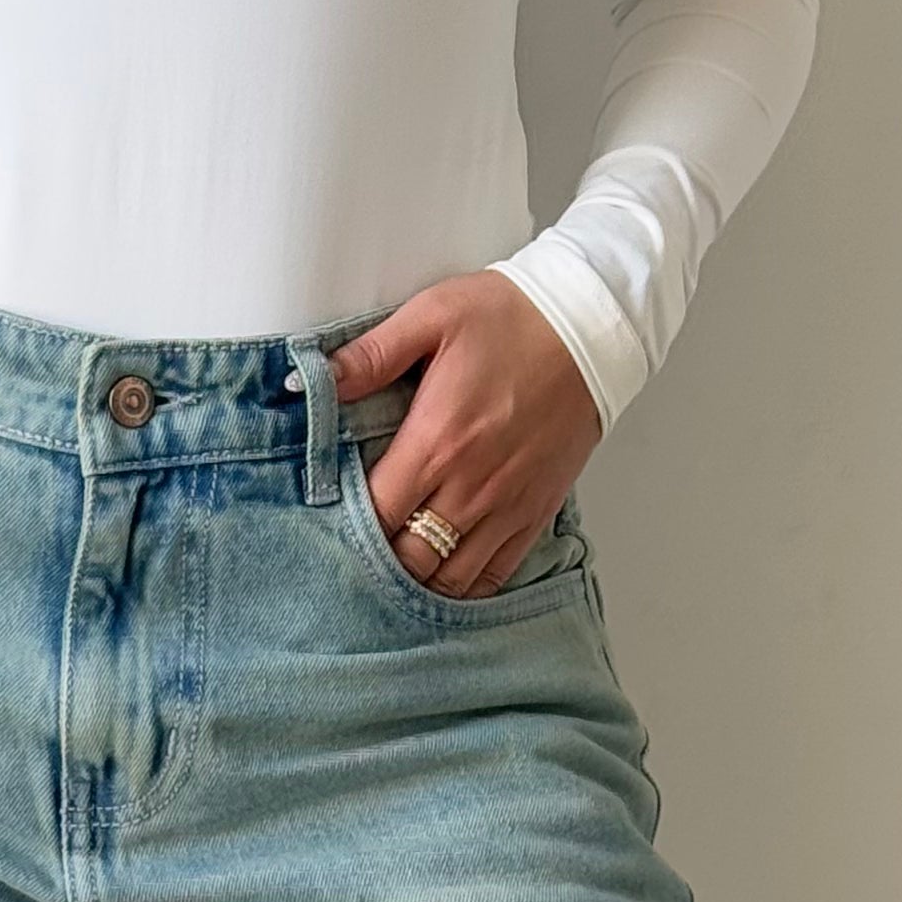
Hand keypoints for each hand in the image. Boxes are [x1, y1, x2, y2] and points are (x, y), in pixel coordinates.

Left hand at [329, 272, 602, 596]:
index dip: (350, 523)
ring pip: (449, 579)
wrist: (590, 326)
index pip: (376, 515)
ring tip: (400, 561)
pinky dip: (464, 586)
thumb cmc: (512, 317)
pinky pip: (492, 575)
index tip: (338, 513)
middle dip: (380, 558)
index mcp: (437, 442)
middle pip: (408, 559)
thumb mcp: (432, 315)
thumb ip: (371, 355)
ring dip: (419, 577)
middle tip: (364, 543)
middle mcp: (470, 487)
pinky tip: (443, 574)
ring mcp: (506, 507)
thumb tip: (311, 379)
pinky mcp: (534, 514)